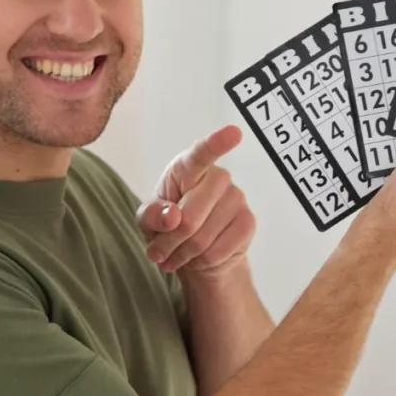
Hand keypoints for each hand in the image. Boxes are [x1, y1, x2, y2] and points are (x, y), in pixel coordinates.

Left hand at [136, 125, 255, 277]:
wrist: (194, 251)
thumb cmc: (168, 224)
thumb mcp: (148, 220)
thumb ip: (152, 215)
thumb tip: (172, 217)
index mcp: (187, 168)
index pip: (201, 154)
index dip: (216, 144)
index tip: (233, 132)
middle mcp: (218, 177)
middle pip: (190, 216)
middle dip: (170, 241)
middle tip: (160, 251)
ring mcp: (237, 198)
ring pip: (202, 238)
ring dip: (183, 254)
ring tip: (176, 255)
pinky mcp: (248, 222)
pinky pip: (217, 251)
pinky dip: (200, 262)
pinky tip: (196, 258)